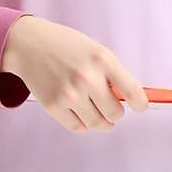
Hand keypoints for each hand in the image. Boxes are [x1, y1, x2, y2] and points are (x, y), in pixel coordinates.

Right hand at [0, 16, 149, 134]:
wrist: (30, 44)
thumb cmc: (65, 46)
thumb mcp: (95, 51)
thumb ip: (112, 73)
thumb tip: (130, 100)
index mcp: (103, 59)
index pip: (132, 91)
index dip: (141, 104)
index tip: (140, 107)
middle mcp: (87, 77)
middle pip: (115, 113)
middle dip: (116, 113)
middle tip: (112, 108)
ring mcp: (69, 94)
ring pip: (97, 124)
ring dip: (102, 122)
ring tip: (98, 114)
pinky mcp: (53, 106)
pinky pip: (78, 127)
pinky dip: (83, 124)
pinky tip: (81, 112)